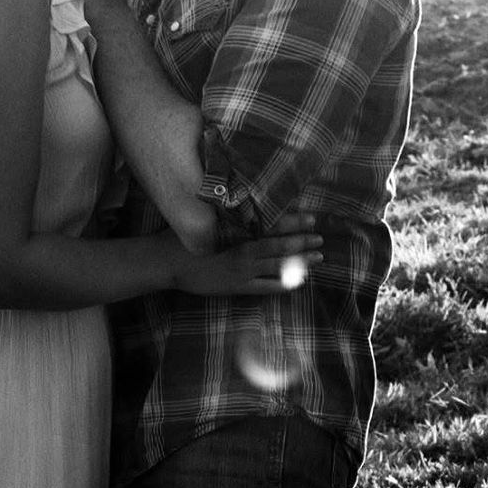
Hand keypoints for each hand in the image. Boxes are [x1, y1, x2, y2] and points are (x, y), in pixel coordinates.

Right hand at [172, 213, 324, 297]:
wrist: (167, 261)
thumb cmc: (185, 234)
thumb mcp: (207, 216)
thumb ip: (229, 211)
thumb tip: (245, 200)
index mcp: (238, 230)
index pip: (272, 225)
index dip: (294, 222)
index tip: (312, 219)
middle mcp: (245, 249)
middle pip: (281, 245)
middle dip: (303, 242)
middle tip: (321, 239)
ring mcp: (243, 270)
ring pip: (278, 266)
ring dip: (300, 262)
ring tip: (318, 258)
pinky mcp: (237, 287)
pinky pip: (266, 287)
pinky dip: (283, 285)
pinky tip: (298, 283)